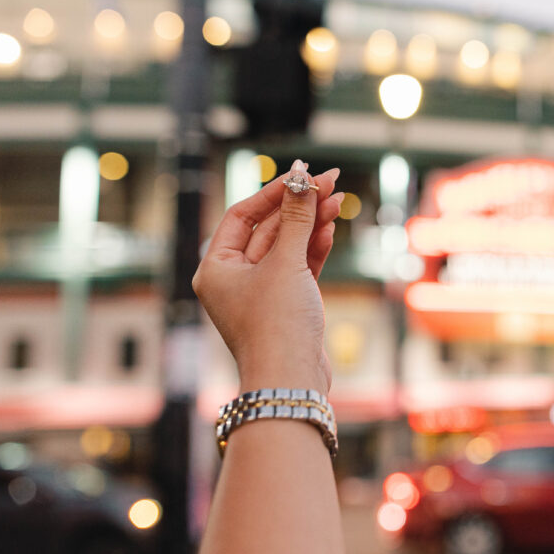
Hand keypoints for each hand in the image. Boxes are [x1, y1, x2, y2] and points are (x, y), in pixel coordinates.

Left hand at [192, 160, 343, 394]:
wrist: (291, 380)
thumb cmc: (278, 324)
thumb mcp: (286, 263)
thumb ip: (296, 218)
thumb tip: (302, 179)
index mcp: (216, 268)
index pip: (243, 214)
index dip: (275, 191)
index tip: (304, 174)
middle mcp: (233, 279)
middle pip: (268, 229)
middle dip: (300, 206)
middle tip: (330, 182)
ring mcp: (260, 294)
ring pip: (286, 248)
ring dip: (311, 224)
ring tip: (338, 201)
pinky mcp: (285, 307)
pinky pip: (298, 268)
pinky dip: (313, 249)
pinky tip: (330, 230)